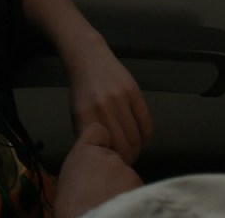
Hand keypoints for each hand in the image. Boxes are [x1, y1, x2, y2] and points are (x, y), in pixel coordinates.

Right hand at [54, 122, 141, 217]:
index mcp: (83, 152)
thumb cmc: (71, 210)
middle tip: (102, 192)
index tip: (97, 158)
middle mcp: (106, 155)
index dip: (100, 143)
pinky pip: (137, 189)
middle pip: (114, 157)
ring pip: (126, 174)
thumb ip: (82, 166)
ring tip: (110, 203)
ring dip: (122, 185)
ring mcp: (124, 169)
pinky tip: (120, 208)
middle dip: (111, 171)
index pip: (97, 131)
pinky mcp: (138, 184)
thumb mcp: (68, 181)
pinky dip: (132, 197)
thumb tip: (88, 172)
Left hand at [66, 33, 153, 164]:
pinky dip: (146, 136)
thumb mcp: (77, 115)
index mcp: (86, 117)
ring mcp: (120, 98)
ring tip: (134, 151)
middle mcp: (103, 108)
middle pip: (123, 146)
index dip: (112, 162)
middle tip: (127, 161)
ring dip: (138, 149)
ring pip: (136, 137)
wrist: (89, 59)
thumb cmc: (82, 91)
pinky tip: (142, 138)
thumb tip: (105, 160)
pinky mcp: (134, 91)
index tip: (114, 166)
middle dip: (127, 159)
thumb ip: (89, 137)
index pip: (104, 150)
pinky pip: (146, 122)